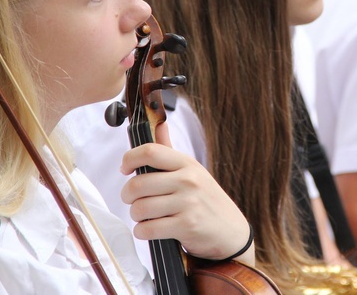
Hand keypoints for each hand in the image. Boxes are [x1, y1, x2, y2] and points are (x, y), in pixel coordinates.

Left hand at [120, 122, 253, 264]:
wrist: (231, 231)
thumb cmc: (206, 200)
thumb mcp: (192, 171)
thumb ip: (170, 151)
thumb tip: (158, 124)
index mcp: (187, 164)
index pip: (150, 151)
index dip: (129, 159)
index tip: (125, 169)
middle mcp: (188, 180)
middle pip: (138, 183)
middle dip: (127, 195)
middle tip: (132, 199)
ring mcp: (188, 203)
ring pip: (140, 208)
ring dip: (136, 216)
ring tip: (145, 216)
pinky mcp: (186, 226)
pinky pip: (147, 229)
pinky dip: (142, 232)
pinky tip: (150, 229)